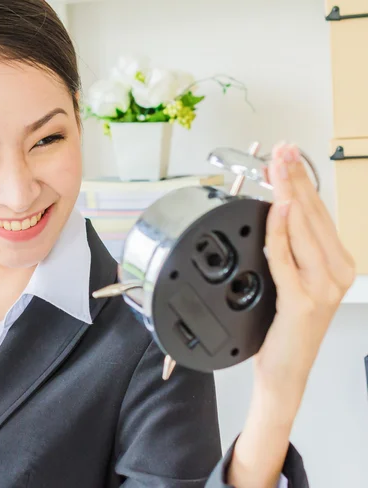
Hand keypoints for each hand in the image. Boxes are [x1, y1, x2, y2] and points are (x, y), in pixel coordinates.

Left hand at [228, 143, 355, 487]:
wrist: (285, 371)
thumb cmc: (284, 326)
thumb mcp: (292, 280)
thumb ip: (290, 249)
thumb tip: (278, 211)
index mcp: (337, 263)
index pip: (319, 213)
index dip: (303, 182)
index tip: (289, 156)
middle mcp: (337, 271)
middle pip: (313, 214)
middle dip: (295, 177)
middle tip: (283, 149)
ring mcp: (324, 286)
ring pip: (303, 229)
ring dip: (288, 193)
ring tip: (278, 167)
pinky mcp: (304, 300)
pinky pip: (287, 259)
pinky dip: (279, 232)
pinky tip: (277, 210)